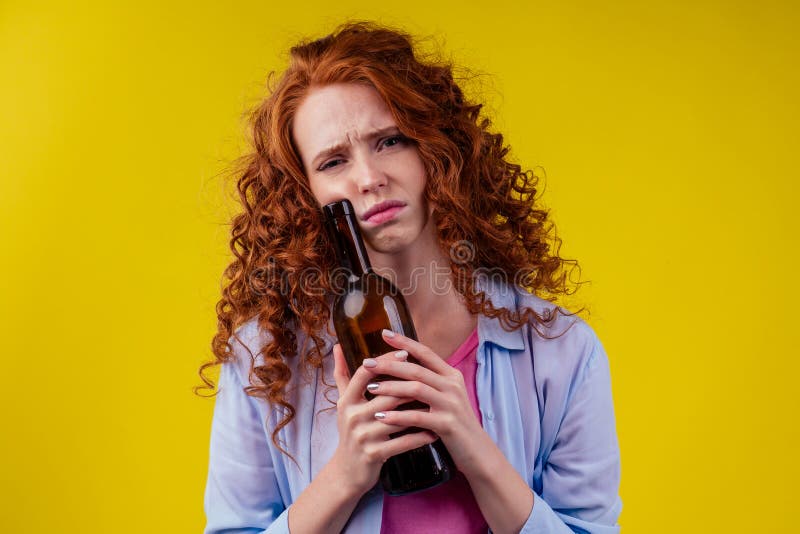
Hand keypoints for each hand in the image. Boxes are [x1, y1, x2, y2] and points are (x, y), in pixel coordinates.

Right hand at [330, 343, 438, 495]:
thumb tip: (337, 345)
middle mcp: (352, 417)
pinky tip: (434, 431)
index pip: (364, 374)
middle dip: (409, 384)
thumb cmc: (350, 432)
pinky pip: (402, 443)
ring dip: (420, 409)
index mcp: (346, 401)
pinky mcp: (374, 454)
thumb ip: (342, 374)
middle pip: (385, 394)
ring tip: (437, 401)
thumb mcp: (343, 403)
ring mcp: (363, 436)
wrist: (347, 472)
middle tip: (431, 376)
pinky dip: (420, 436)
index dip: (384, 361)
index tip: (404, 352)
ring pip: (397, 417)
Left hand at [362, 330, 484, 474]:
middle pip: (417, 369)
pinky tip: (381, 417)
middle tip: (366, 363)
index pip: (425, 353)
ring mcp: (451, 404)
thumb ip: (430, 382)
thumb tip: (403, 368)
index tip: (384, 333)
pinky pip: (418, 416)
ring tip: (370, 388)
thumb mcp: (446, 397)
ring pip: (416, 389)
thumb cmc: (455, 423)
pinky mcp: (447, 424)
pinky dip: (398, 416)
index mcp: (451, 376)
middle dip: (389, 365)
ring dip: (390, 388)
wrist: (477, 451)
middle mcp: (452, 385)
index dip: (405, 342)